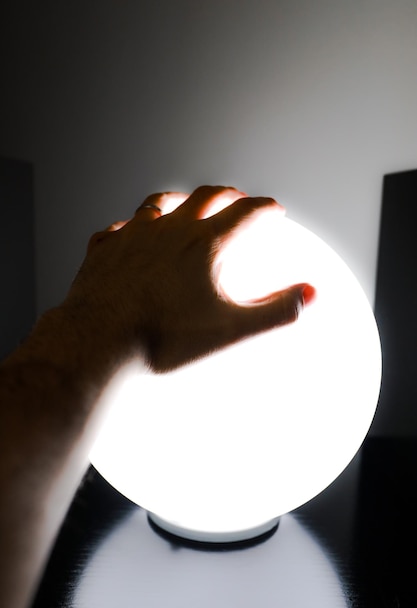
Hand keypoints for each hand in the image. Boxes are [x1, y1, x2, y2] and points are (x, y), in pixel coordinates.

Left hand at [66, 185, 314, 371]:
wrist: (98, 341)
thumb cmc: (163, 338)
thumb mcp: (231, 330)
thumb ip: (275, 311)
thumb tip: (312, 295)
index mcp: (204, 244)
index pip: (245, 213)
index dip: (265, 208)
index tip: (274, 209)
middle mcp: (169, 229)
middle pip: (204, 197)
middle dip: (226, 194)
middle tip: (236, 197)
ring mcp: (133, 235)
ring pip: (158, 203)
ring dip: (178, 200)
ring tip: (184, 203)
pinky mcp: (104, 249)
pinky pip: (118, 228)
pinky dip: (131, 226)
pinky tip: (130, 233)